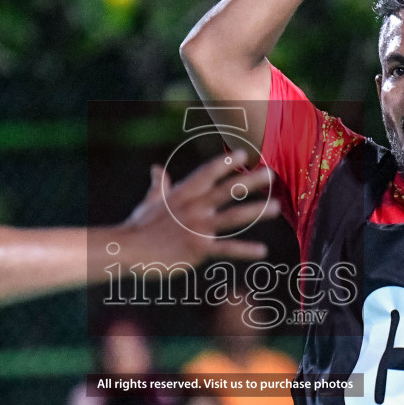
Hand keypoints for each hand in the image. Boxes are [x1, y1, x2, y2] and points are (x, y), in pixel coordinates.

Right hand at [118, 153, 278, 265]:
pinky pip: (226, 248)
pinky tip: (262, 251)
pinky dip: (245, 250)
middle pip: (227, 190)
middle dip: (251, 181)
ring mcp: (197, 227)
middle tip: (272, 174)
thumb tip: (156, 168)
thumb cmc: (137, 227)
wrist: (126, 249)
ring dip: (256, 211)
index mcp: (182, 194)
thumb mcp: (150, 202)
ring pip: (233, 216)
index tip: (244, 153)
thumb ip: (159, 186)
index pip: (207, 173)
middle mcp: (193, 207)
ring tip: (276, 207)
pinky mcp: (198, 248)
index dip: (226, 162)